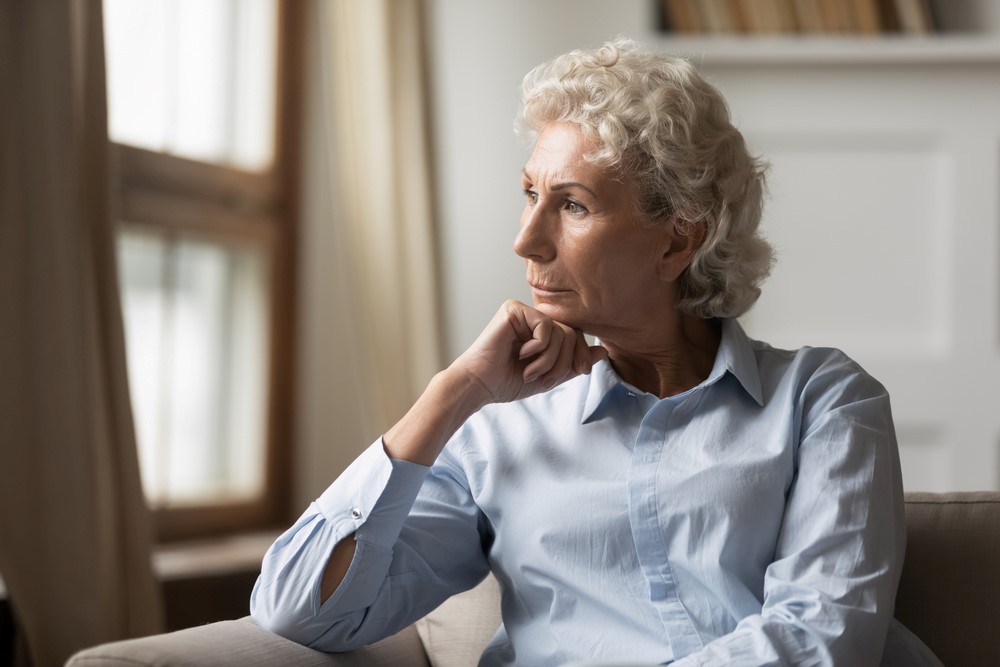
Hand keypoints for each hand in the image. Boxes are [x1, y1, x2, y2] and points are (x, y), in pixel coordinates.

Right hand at [452, 299, 606, 405]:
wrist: (480, 385)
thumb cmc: (507, 381)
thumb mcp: (549, 376)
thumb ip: (574, 364)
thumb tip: (603, 352)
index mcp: (541, 331)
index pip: (576, 335)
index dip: (582, 354)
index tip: (581, 372)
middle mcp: (533, 318)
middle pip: (571, 333)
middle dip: (564, 362)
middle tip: (545, 379)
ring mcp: (523, 312)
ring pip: (560, 331)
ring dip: (549, 359)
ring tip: (530, 372)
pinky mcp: (513, 309)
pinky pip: (545, 326)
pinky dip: (538, 347)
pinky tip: (521, 355)